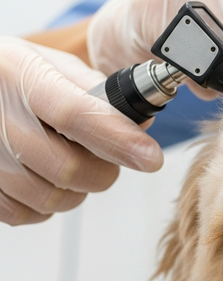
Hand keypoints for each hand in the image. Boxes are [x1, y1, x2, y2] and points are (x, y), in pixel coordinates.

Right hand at [0, 36, 162, 225]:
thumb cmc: (11, 77)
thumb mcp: (51, 65)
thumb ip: (98, 92)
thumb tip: (142, 125)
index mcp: (19, 75)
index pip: (74, 114)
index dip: (118, 140)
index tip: (151, 157)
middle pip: (67, 167)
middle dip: (102, 170)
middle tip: (102, 156)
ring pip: (50, 198)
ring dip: (75, 191)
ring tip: (68, 163)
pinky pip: (24, 214)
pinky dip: (45, 205)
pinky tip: (42, 179)